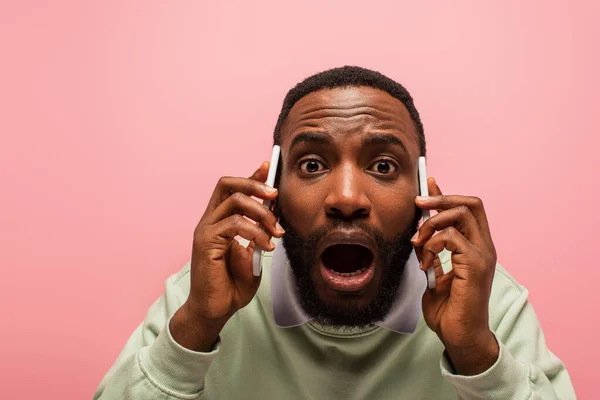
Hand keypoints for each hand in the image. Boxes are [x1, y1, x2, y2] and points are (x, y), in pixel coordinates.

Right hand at [171, 162, 284, 350]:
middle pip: (227, 184)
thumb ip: (258, 236)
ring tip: (276, 232)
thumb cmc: (232, 286)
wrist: (215, 310)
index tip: (268, 167)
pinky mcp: (206, 242)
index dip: (251, 176)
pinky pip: (234, 224)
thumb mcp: (253, 256)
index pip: (233, 189)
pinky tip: (267, 246)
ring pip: (234, 201)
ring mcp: (205, 230)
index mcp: (219, 221)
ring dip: (262, 212)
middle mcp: (210, 221)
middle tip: (275, 195)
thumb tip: (271, 220)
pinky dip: (255, 232)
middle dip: (254, 184)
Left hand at [412, 177, 498, 374]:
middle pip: (471, 203)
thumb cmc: (448, 308)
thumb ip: (432, 249)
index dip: (446, 194)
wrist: (459, 336)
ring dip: (431, 224)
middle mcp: (485, 247)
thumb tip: (420, 229)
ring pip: (460, 214)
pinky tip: (425, 264)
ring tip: (417, 244)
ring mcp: (483, 255)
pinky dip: (431, 245)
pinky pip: (451, 238)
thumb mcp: (434, 270)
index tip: (428, 184)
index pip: (468, 209)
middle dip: (441, 198)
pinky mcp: (476, 265)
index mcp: (477, 247)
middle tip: (418, 203)